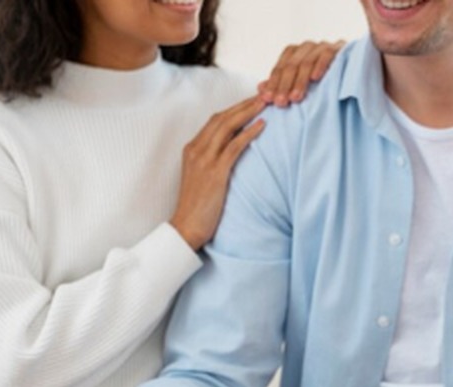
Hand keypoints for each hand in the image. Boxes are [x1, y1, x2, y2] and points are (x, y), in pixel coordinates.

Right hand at [171, 97, 266, 250]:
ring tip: (266, 102)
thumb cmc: (196, 206)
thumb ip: (212, 160)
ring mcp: (204, 160)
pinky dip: (249, 133)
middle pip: (222, 118)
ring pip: (227, 127)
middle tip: (263, 93)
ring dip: (248, 112)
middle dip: (244, 104)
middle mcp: (195, 150)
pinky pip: (234, 146)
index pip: (215, 120)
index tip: (251, 100)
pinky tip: (262, 125)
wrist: (186, 226)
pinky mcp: (215, 172)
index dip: (235, 108)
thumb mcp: (202, 177)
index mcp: (191, 149)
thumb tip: (233, 149)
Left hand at [258, 40, 345, 106]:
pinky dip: (320, 66)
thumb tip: (260, 88)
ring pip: (306, 62)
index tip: (267, 100)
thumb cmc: (319, 81)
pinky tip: (315, 79)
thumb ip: (280, 84)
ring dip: (300, 81)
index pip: (279, 68)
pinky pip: (327, 55)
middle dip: (284, 85)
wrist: (349, 70)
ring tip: (295, 98)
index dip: (272, 84)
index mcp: (293, 53)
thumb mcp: (297, 84)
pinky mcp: (338, 48)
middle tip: (280, 103)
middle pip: (291, 66)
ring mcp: (322, 46)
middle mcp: (306, 47)